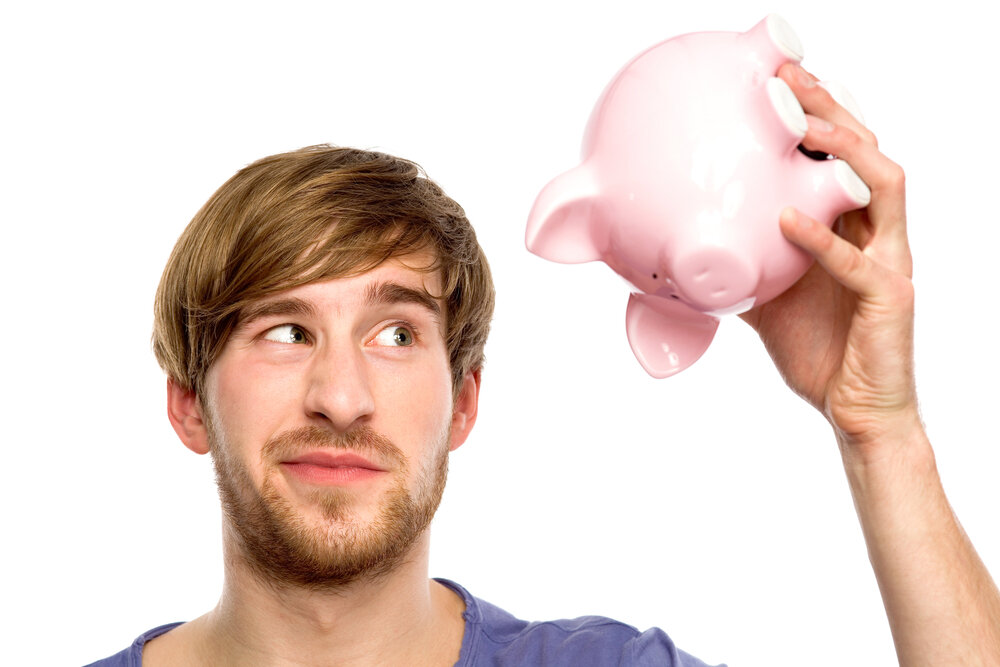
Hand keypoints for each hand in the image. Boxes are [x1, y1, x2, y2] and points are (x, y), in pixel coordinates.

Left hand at [740, 63, 918, 460]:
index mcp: (850, 228)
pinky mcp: (890, 297)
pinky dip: (823, 238)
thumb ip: (742, 264)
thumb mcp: (766, 297)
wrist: (851, 410)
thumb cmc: (816, 350)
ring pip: (885, 186)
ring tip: (806, 127)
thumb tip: (686, 250)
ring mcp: (890, 262)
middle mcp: (878, 234)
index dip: (818, 114)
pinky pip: (858, 261)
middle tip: (792, 77)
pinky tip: (788, 220)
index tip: (778, 79)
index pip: (841, 158)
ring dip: (845, 151)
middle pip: (866, 153)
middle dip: (832, 109)